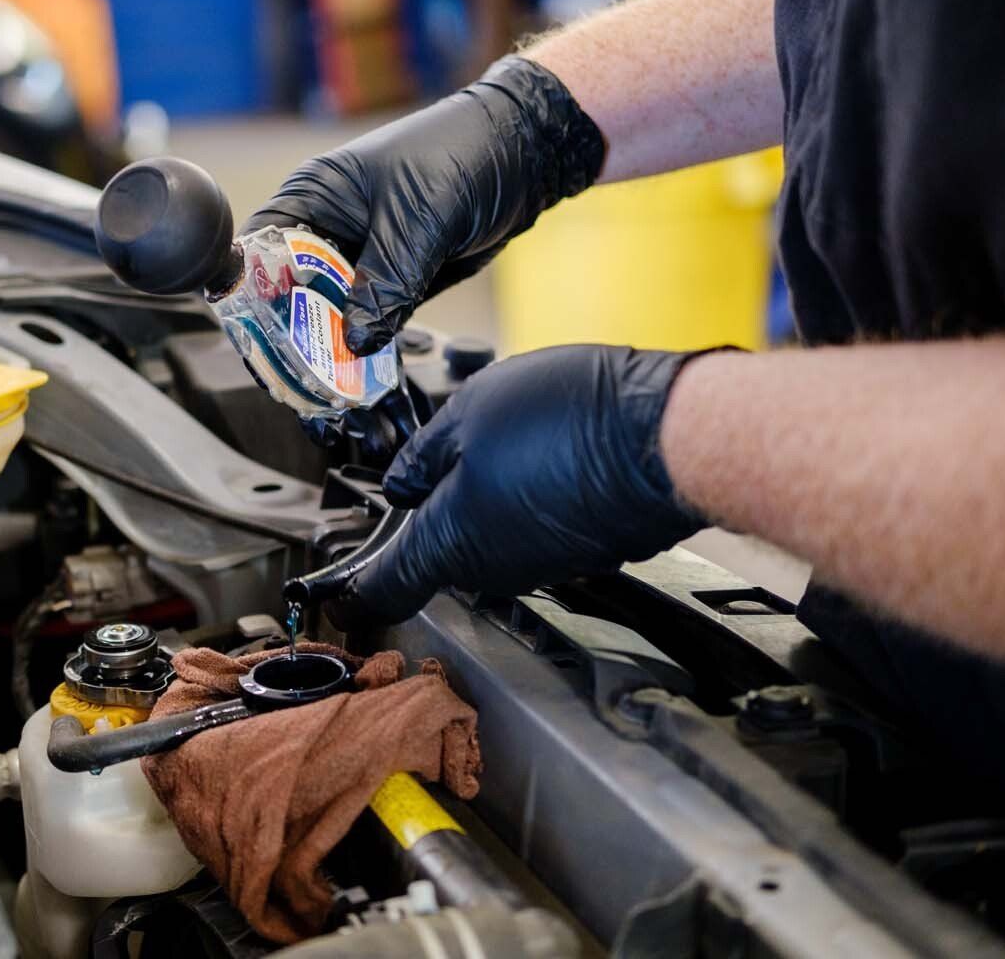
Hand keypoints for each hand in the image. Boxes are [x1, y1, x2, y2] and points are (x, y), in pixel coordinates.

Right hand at [244, 57, 603, 355]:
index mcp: (313, 196)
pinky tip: (361, 374)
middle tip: (294, 377)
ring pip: (331, 312)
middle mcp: (329, 228)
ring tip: (326, 387)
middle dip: (293, 332)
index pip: (260, 249)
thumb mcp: (417, 223)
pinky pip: (370, 319)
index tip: (257, 339)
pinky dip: (367, 345)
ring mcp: (362, 256)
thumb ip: (383, 284)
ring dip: (332, 345)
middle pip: (291, 291)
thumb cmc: (463, 157)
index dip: (252, 294)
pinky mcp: (393, 279)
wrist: (526, 156)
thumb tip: (354, 342)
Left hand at [353, 345, 710, 622]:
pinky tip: (550, 452)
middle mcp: (494, 568)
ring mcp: (542, 564)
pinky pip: (536, 526)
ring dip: (486, 494)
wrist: (669, 437)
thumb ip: (423, 456)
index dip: (353, 589)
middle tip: (434, 457)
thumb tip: (402, 482)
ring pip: (491, 533)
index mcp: (448, 541)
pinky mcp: (583, 550)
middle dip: (430, 509)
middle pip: (438, 550)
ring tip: (508, 437)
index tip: (335, 592)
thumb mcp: (468, 412)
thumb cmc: (572, 422)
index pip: (384, 588)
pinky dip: (532, 495)